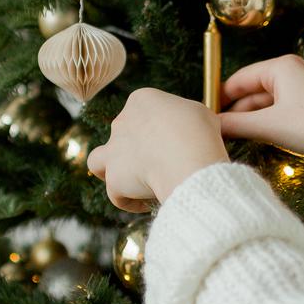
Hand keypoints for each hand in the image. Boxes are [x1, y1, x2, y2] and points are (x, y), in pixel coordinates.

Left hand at [87, 88, 228, 209]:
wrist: (187, 158)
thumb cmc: (199, 133)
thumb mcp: (203, 115)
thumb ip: (193, 120)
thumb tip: (206, 127)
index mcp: (141, 100)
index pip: (144, 113)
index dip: (159, 129)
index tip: (175, 143)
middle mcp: (121, 122)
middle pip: (124, 135)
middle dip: (140, 150)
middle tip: (163, 165)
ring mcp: (113, 150)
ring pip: (98, 160)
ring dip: (111, 171)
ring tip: (130, 182)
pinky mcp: (114, 177)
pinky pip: (115, 193)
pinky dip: (128, 200)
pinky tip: (146, 204)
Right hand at [219, 55, 303, 171]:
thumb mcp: (270, 126)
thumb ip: (236, 125)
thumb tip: (211, 126)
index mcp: (282, 66)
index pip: (240, 78)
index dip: (221, 98)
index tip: (207, 116)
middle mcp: (296, 69)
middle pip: (255, 88)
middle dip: (238, 110)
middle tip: (220, 131)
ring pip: (271, 100)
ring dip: (255, 117)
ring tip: (239, 138)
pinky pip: (287, 106)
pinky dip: (273, 119)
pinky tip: (266, 136)